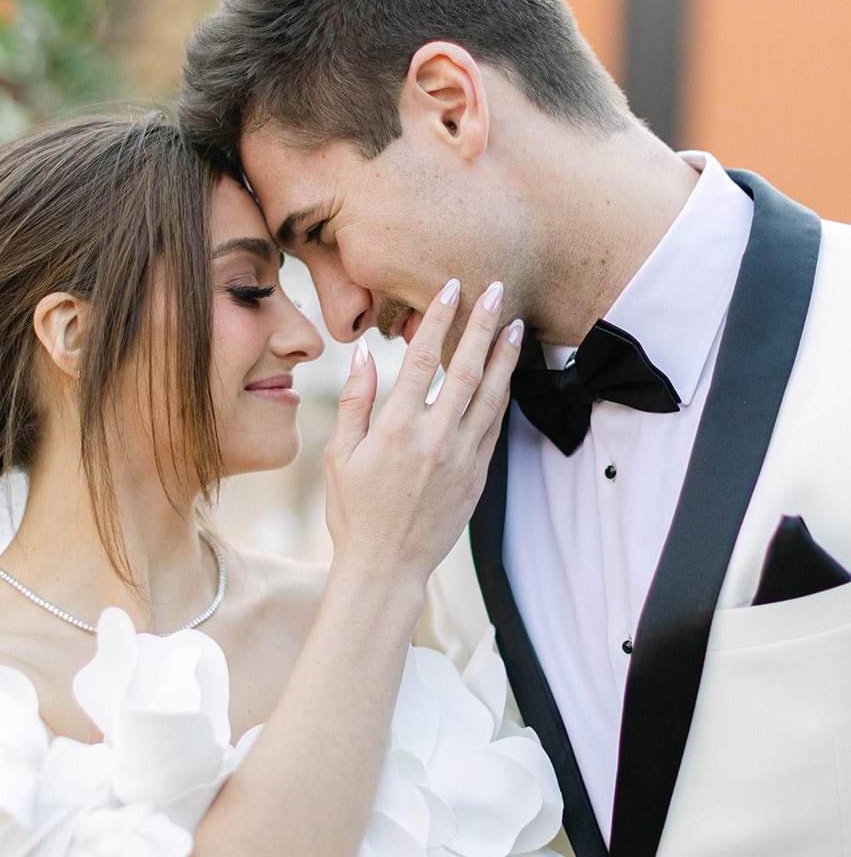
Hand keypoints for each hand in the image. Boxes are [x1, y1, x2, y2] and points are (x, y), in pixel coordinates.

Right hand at [324, 280, 521, 595]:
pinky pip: (495, 427)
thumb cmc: (355, 513)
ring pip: (492, 396)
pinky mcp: (477, 477)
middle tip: (497, 289)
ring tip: (515, 325)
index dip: (439, 319)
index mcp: (396, 430)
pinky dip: (505, 397)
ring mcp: (462, 459)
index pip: (422, 360)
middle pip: (467, 369)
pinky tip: (509, 375)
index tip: (451, 289)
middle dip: (483, 325)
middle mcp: (434, 440)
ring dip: (505, 357)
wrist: (386, 567)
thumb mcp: (340, 456)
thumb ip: (354, 401)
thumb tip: (363, 353)